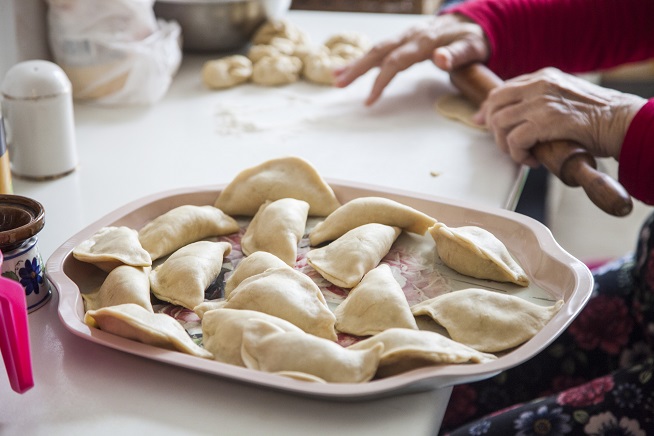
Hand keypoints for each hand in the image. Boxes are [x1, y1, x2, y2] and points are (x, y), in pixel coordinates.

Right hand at [333, 13, 488, 105]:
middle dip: (357, 69)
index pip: (396, 62)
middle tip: (338, 84)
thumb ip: (457, 55)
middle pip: (378, 52)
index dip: (381, 80)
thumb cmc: (474, 39)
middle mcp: (410, 37)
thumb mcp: (473, 47)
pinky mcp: (403, 41)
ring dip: (355, 64)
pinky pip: (380, 50)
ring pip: (376, 50)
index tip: (369, 100)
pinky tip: (349, 69)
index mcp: (424, 41)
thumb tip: (440, 59)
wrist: (473, 22)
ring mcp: (405, 37)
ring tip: (335, 78)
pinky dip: (363, 60)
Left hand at [475, 68, 646, 166]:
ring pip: (500, 122)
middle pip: (495, 103)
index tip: (483, 122)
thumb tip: (520, 117)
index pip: (503, 89)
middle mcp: (539, 85)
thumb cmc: (600, 116)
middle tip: (504, 145)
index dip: (489, 108)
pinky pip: (514, 140)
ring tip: (521, 155)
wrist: (622, 121)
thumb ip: (543, 100)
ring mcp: (541, 101)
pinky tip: (531, 160)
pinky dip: (518, 155)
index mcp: (543, 77)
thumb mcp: (566, 97)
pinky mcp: (545, 121)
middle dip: (492, 127)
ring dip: (505, 145)